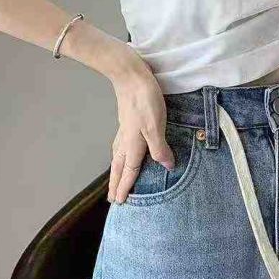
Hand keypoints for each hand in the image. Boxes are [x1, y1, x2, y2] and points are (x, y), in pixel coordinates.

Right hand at [107, 58, 174, 203]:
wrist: (130, 75)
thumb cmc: (144, 99)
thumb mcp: (156, 125)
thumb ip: (160, 148)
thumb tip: (166, 166)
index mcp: (132, 144)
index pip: (129, 171)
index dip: (126, 187)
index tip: (120, 203)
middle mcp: (125, 140)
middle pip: (119, 167)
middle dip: (115, 183)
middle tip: (111, 199)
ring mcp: (124, 130)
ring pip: (117, 156)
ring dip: (116, 171)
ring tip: (115, 180)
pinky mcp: (126, 121)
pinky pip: (119, 146)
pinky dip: (119, 156)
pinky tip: (122, 152)